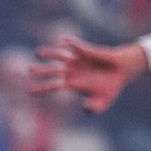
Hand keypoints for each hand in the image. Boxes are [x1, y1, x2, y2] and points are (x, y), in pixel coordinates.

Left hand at [28, 37, 149, 113]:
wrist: (121, 72)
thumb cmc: (110, 88)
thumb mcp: (102, 103)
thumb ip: (94, 109)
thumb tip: (86, 108)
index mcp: (71, 84)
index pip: (52, 87)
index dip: (41, 89)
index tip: (28, 91)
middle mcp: (70, 71)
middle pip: (51, 71)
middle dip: (40, 71)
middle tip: (29, 71)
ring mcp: (76, 60)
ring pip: (59, 56)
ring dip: (49, 54)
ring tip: (38, 53)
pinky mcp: (85, 51)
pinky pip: (77, 46)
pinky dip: (71, 44)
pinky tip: (64, 40)